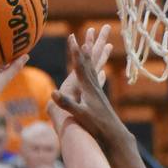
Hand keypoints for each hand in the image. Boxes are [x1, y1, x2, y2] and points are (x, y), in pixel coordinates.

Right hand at [50, 34, 130, 151]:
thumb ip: (67, 103)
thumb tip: (53, 92)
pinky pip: (96, 79)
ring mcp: (98, 92)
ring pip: (94, 69)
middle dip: (85, 48)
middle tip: (85, 34)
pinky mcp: (100, 97)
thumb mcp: (79, 114)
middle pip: (89, 63)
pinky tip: (98, 71)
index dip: (75, 51)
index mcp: (87, 88)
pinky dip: (94, 71)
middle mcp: (94, 87)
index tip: (72, 37)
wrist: (114, 134)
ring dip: (90, 56)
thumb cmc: (96, 125)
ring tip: (90, 47)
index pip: (79, 66)